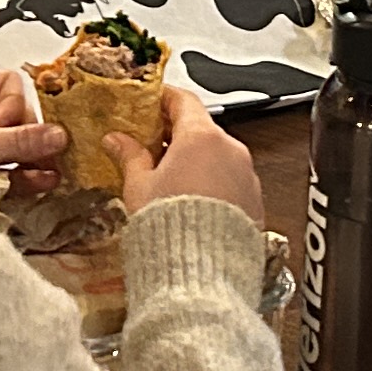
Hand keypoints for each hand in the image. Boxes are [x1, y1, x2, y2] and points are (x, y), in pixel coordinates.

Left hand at [0, 68, 69, 196]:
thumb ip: (17, 140)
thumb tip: (59, 135)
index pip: (7, 84)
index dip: (14, 106)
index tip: (5, 128)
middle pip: (17, 117)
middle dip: (29, 138)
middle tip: (40, 156)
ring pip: (15, 145)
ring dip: (33, 159)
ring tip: (51, 173)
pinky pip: (9, 168)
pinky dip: (24, 176)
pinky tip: (42, 183)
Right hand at [109, 82, 265, 224]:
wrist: (204, 272)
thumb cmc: (171, 227)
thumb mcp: (140, 187)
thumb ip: (130, 157)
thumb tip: (117, 140)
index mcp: (201, 138)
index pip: (183, 101)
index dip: (164, 98)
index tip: (150, 102)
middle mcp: (230, 150)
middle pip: (202, 128)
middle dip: (176, 135)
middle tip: (152, 144)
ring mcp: (246, 175)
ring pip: (218, 156)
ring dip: (196, 160)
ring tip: (170, 179)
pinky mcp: (254, 200)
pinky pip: (231, 180)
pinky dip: (213, 183)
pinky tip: (192, 200)